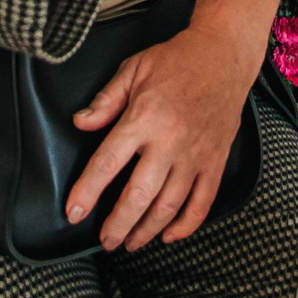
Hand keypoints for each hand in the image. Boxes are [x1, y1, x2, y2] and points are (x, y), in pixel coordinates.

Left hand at [65, 23, 256, 249]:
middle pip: (138, 195)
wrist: (223, 55)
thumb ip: (105, 100)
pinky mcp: (216, 161)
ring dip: (147, 230)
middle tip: (105, 241)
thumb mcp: (133, 70)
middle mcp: (169, 141)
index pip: (107, 163)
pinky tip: (169, 235)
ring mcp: (195, 154)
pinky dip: (186, 225)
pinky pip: (202, 202)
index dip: (87, 192)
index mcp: (143, 118)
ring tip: (130, 242)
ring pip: (169, 206)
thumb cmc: (176, 60)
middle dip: (118, 224)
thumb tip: (80, 123)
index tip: (74, 212)